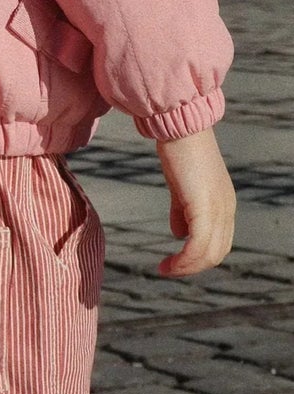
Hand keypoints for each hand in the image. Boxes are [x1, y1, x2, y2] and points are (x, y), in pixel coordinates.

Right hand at [156, 129, 234, 276]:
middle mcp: (226, 210)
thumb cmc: (180, 148)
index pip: (218, 242)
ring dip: (187, 268)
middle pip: (216, 253)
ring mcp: (217, 209)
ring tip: (166, 269)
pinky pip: (197, 247)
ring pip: (209, 254)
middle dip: (193, 267)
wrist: (181, 125)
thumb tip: (179, 233)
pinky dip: (184, 261)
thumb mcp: (182, 184)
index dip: (199, 256)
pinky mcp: (204, 208)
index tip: (177, 261)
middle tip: (169, 269)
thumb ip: (182, 209)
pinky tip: (168, 262)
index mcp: (224, 203)